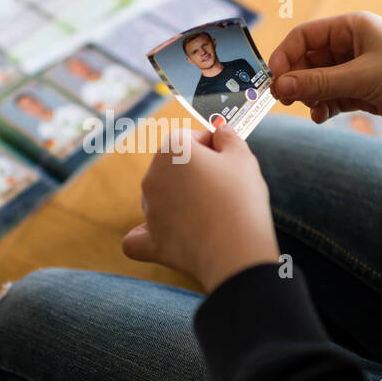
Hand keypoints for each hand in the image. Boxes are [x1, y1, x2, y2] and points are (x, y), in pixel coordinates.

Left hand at [122, 124, 279, 293]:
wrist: (236, 250)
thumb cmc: (240, 199)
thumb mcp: (243, 157)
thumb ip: (228, 137)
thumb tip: (220, 131)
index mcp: (172, 149)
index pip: (190, 138)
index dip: (212, 148)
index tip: (229, 161)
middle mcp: (152, 176)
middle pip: (172, 167)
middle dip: (194, 174)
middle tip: (224, 189)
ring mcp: (148, 210)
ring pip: (160, 198)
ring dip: (180, 201)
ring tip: (212, 215)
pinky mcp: (150, 242)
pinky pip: (139, 236)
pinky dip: (149, 234)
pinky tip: (165, 236)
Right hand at [268, 11, 381, 132]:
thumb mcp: (361, 77)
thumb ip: (318, 82)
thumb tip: (280, 85)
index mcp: (352, 27)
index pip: (305, 36)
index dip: (286, 55)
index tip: (273, 78)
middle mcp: (353, 45)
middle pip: (308, 59)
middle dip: (295, 78)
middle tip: (285, 98)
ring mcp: (358, 68)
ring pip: (318, 80)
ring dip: (309, 94)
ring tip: (311, 107)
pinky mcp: (365, 90)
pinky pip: (332, 95)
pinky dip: (324, 105)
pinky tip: (323, 116)